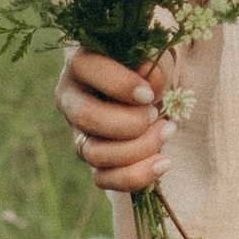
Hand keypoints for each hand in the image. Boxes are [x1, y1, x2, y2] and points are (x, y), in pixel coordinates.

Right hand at [58, 46, 166, 193]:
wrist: (143, 93)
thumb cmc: (144, 68)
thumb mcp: (150, 59)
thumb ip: (152, 64)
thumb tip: (150, 77)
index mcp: (81, 62)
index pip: (85, 66)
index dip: (119, 83)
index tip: (148, 94)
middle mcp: (71, 98)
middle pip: (86, 116)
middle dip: (129, 121)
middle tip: (155, 114)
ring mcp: (77, 131)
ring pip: (94, 153)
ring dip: (138, 148)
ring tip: (167, 130)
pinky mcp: (91, 157)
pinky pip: (103, 179)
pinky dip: (135, 176)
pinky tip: (163, 162)